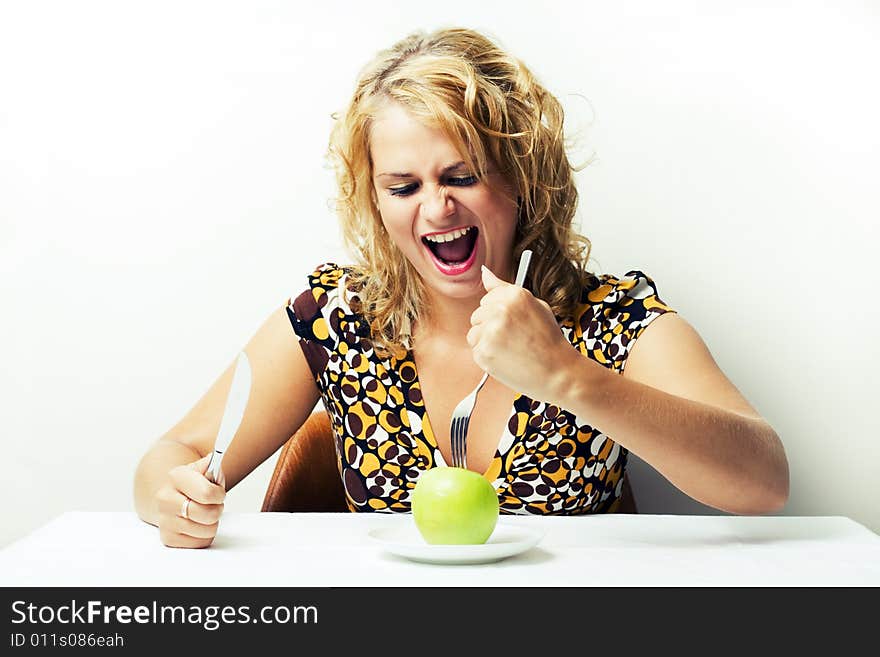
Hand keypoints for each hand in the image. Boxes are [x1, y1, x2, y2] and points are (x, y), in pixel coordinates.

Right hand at [155, 454, 225, 548]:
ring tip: (204, 513)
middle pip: (209, 514)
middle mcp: (165, 498)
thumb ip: (214, 463)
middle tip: (213, 504)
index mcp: (176, 477)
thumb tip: (217, 456)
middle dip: (218, 509)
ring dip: (212, 523)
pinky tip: (197, 524)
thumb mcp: (204, 469)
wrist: (172, 498)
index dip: (219, 495)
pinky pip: (200, 542)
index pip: (207, 494)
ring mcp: (164, 520)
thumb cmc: (193, 485)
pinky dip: (204, 535)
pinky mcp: (168, 538)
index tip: (218, 493)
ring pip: (207, 530)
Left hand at [466, 265, 576, 402]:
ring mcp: (490, 332)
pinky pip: (475, 350)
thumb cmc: (549, 340)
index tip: (514, 323)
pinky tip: (506, 359)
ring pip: (474, 333)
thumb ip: (506, 289)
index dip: (501, 312)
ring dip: (486, 342)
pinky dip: (487, 357)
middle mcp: (500, 310)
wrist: (559, 373)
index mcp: (515, 295)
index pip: (488, 297)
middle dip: (491, 326)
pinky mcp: (484, 352)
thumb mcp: (536, 306)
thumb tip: (485, 272)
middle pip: (478, 314)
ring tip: (510, 349)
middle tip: (514, 339)